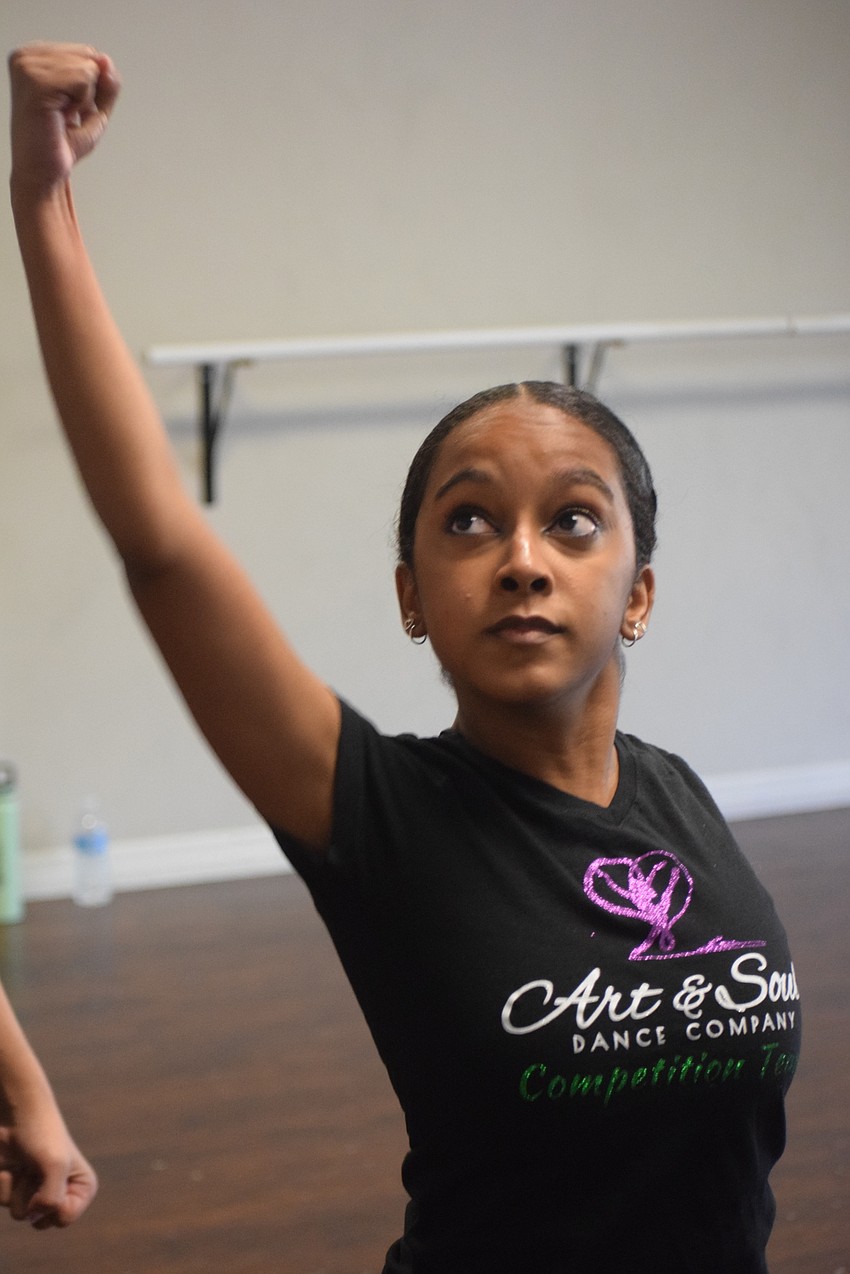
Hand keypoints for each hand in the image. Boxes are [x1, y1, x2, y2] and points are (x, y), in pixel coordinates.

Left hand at [0, 1107, 97, 1228]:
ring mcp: (36, 1193)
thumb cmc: (42, 1134)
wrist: (15, 1114)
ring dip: (16, 1188)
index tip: (51, 1177)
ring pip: (19, 1213)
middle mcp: (61, 1194)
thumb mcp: (55, 1166)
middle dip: (32, 1197)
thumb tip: (32, 1217)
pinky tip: (11, 1165)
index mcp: (82, 1188)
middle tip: (36, 1170)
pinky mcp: (15, 1189)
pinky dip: (3, 1183)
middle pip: (40, 1221)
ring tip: (24, 1164)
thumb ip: (50, 1200)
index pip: (65, 1218)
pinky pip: (2, 1202)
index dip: (53, 1204)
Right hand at [9, 42, 119, 196]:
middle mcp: (27, 56)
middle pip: (89, 57)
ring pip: (88, 68)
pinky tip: (60, 115)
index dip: (90, 87)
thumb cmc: (60, 144)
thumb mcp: (94, 109)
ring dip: (83, 100)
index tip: (68, 107)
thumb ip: (106, 84)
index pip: (88, 53)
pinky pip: (83, 80)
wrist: (43, 172)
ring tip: (61, 116)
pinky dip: (80, 103)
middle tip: (65, 114)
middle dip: (88, 93)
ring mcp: (28, 66)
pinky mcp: (35, 80)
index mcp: (36, 57)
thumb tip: (107, 61)